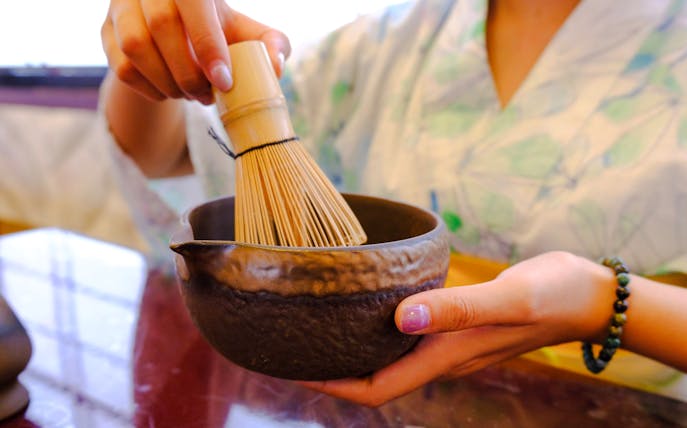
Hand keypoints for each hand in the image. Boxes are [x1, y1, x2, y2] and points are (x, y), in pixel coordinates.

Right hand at [101, 0, 290, 103]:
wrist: (179, 36)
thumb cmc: (219, 33)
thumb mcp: (248, 34)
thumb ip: (271, 45)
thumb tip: (276, 67)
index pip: (193, 3)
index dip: (208, 43)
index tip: (224, 81)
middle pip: (161, 25)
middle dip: (188, 72)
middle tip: (208, 95)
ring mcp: (121, 6)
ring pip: (135, 46)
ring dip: (167, 82)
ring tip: (190, 95)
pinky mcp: (106, 32)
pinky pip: (122, 67)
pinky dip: (150, 90)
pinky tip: (170, 93)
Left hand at [299, 251, 614, 406]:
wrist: (584, 293)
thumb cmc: (551, 296)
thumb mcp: (506, 300)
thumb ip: (455, 309)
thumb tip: (399, 318)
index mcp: (445, 358)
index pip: (376, 389)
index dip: (332, 385)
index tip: (292, 368)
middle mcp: (440, 356)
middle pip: (373, 378)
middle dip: (330, 368)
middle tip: (289, 343)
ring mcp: (447, 342)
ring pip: (387, 356)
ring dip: (350, 347)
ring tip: (313, 324)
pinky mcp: (454, 323)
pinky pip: (404, 332)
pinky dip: (376, 325)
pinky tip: (362, 302)